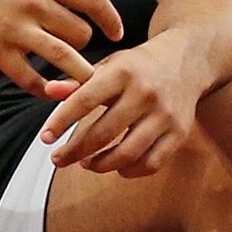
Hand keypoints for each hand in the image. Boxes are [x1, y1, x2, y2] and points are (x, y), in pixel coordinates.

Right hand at [0, 0, 125, 97]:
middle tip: (79, 53)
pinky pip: (31, 78)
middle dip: (84, 46)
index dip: (112, 21)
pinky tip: (49, 90)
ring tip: (84, 86)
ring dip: (79, 75)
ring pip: (65, 58)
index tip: (117, 34)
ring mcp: (15, 29)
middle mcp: (34, 2)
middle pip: (81, 33)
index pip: (95, 2)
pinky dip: (45, 89)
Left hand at [39, 32, 207, 176]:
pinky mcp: (179, 132)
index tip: (45, 138)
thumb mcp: (107, 66)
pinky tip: (116, 167)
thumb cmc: (136, 67)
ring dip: (100, 165)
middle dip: (75, 151)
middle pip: (104, 133)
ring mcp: (165, 115)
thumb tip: (48, 92)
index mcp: (122, 72)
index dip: (61, 121)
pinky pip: (151, 163)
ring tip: (86, 163)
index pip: (85, 100)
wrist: (186, 60)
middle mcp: (145, 93)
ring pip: (127, 153)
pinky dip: (130, 171)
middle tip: (59, 159)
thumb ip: (77, 81)